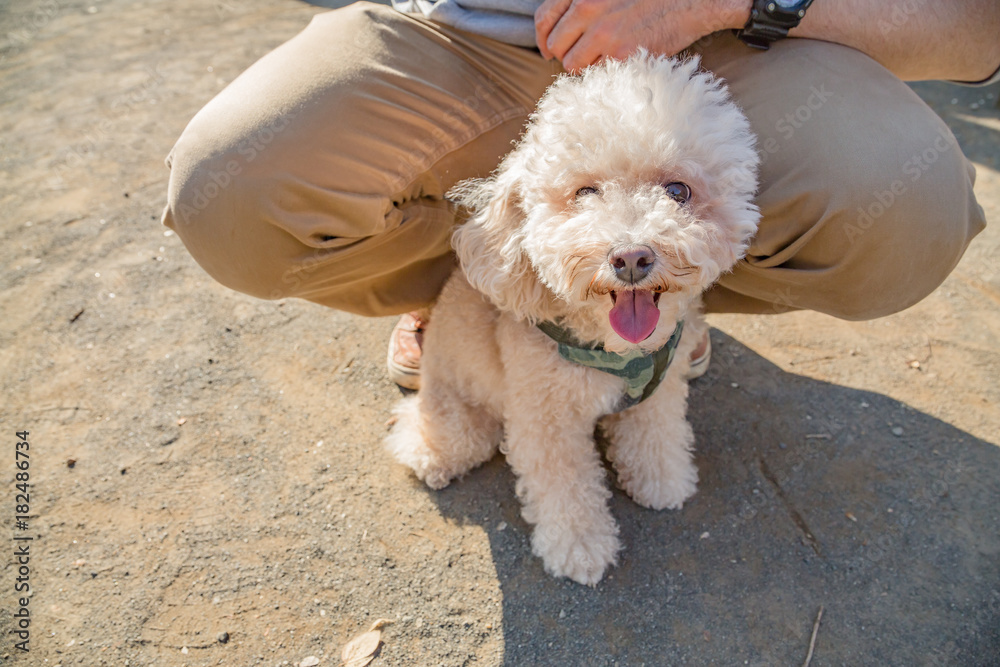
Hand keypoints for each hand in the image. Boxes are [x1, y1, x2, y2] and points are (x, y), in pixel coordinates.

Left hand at [535, 0, 749, 71]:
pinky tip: (621, 61)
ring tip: (605, 58)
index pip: (544, 19)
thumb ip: (584, 3)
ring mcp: (603, 32)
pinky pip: (597, 73)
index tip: (549, 49)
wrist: (692, 1)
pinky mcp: (621, 53)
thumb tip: (558, 32)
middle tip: (584, 56)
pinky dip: (605, 72)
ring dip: (584, 66)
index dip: (543, 39)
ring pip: (572, 65)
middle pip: (556, 46)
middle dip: (567, 54)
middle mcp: (588, 7)